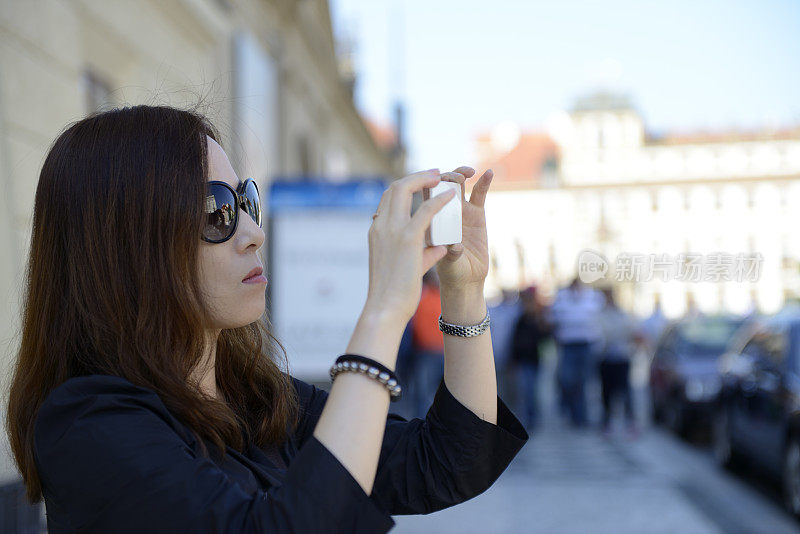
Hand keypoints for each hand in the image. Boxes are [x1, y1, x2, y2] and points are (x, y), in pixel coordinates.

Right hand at [364, 169, 456, 322]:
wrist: (385, 307)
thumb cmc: (394, 293)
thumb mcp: (408, 266)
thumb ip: (423, 252)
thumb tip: (440, 247)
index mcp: (377, 231)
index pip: (388, 198)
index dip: (405, 186)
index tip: (422, 183)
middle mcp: (381, 225)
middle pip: (394, 187)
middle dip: (416, 175)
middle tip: (436, 174)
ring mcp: (391, 229)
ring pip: (404, 189)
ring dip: (425, 179)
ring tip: (444, 177)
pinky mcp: (407, 238)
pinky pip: (425, 210)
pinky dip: (439, 200)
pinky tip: (452, 196)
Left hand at [434, 167, 492, 290]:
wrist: (466, 280)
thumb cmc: (450, 272)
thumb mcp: (447, 264)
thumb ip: (451, 254)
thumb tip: (456, 247)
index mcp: (428, 220)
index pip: (424, 196)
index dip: (428, 184)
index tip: (435, 182)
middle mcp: (442, 212)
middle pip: (439, 185)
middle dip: (444, 177)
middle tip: (453, 178)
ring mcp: (460, 211)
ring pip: (458, 185)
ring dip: (460, 174)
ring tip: (467, 173)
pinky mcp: (476, 213)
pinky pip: (479, 194)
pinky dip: (484, 183)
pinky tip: (489, 173)